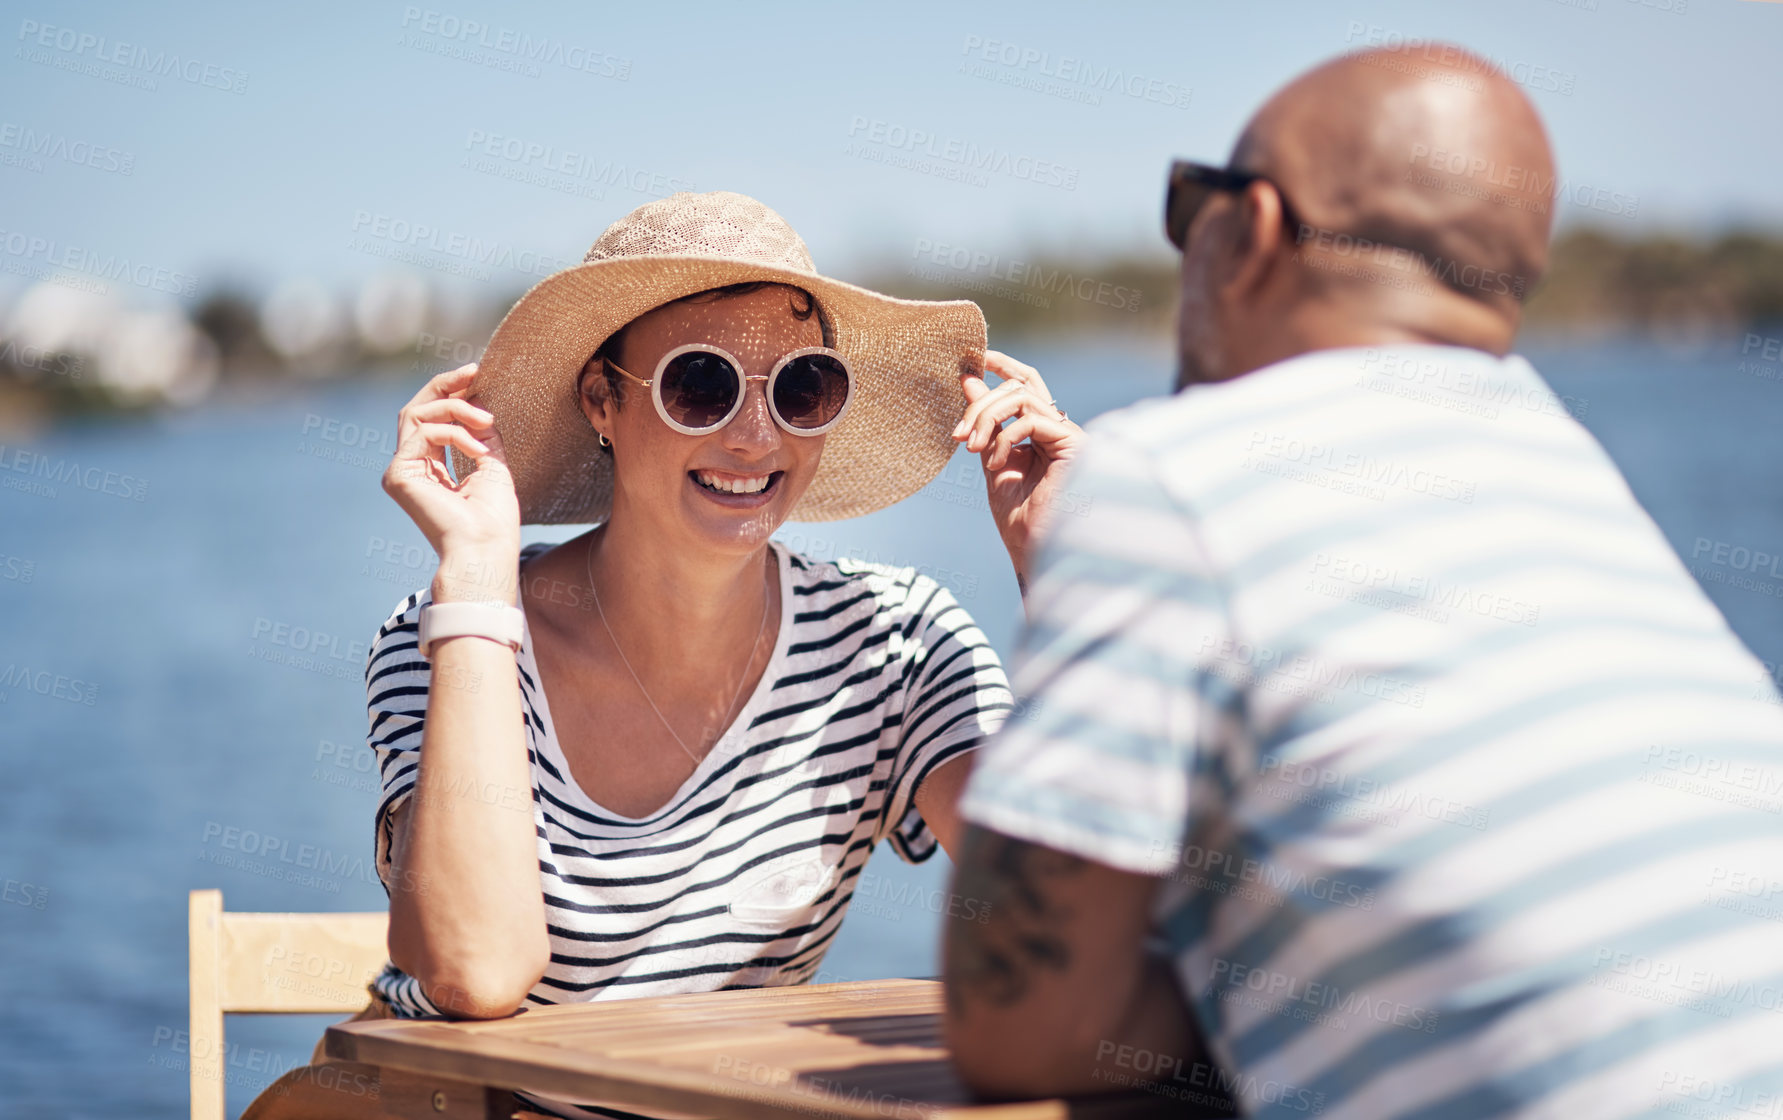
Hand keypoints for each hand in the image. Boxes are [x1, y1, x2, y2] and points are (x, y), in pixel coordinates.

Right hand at [380, 364, 521, 599]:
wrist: (486, 548)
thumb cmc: (494, 518)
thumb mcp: (492, 463)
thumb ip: (481, 434)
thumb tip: (479, 400)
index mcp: (430, 467)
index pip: (432, 418)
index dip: (450, 391)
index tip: (476, 373)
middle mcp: (411, 467)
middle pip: (416, 409)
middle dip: (445, 386)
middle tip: (474, 372)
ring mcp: (401, 470)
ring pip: (418, 413)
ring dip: (457, 408)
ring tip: (486, 421)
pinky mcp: (398, 474)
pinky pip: (425, 433)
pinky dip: (456, 434)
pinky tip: (479, 450)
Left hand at [952, 350, 1083, 588]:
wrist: (1037, 553)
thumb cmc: (1020, 520)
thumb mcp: (992, 464)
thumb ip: (983, 425)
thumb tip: (969, 381)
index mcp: (1044, 434)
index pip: (1027, 384)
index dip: (1002, 366)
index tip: (971, 361)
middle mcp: (1060, 429)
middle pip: (1020, 387)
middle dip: (982, 402)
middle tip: (958, 434)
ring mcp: (1069, 435)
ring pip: (1023, 397)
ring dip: (988, 418)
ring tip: (972, 449)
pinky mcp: (1074, 443)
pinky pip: (1030, 419)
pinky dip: (1004, 437)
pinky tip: (995, 464)